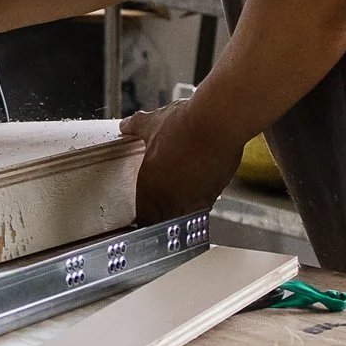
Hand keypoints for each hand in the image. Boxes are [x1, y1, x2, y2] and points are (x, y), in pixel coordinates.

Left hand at [125, 103, 242, 223]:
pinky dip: (199, 200)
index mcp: (151, 189)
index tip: (144, 212)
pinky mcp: (216, 193)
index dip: (144, 217)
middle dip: (162, 217)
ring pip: (186, 217)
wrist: (218, 122)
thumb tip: (126, 125)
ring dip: (182, 210)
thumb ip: (136, 127)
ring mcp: (196, 200)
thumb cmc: (185, 124)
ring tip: (180, 195)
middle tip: (161, 206)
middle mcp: (173, 200)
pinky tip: (198, 185)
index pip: (145, 220)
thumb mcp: (153, 124)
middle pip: (165, 223)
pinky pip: (204, 205)